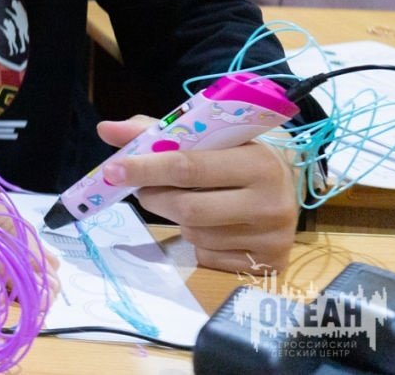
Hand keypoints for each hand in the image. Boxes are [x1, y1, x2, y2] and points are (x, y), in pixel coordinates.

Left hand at [97, 116, 297, 271]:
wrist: (289, 186)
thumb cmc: (238, 154)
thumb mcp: (206, 137)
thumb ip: (156, 132)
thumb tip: (106, 130)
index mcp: (257, 161)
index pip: (188, 167)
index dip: (144, 169)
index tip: (111, 170)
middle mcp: (271, 202)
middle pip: (186, 208)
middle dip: (153, 197)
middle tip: (144, 188)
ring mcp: (273, 238)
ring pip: (194, 233)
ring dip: (174, 218)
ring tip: (186, 200)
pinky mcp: (270, 264)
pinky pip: (208, 255)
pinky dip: (196, 240)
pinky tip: (211, 223)